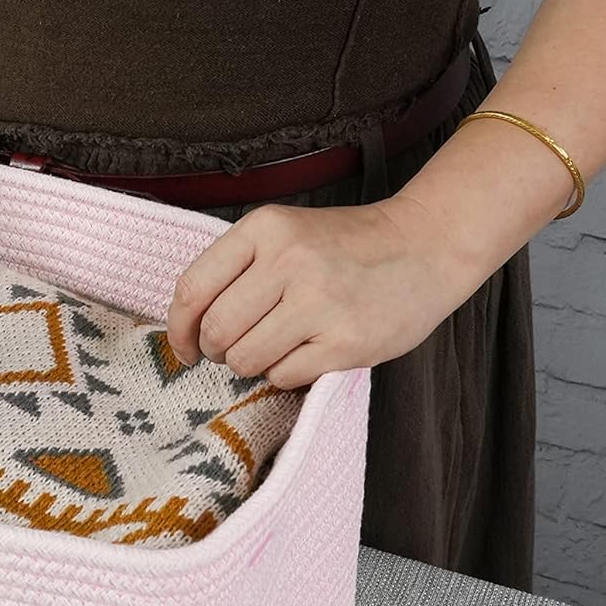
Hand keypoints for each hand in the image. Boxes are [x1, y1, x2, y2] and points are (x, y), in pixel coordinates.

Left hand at [164, 197, 476, 388]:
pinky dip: (285, 373)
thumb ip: (235, 269)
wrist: (426, 246)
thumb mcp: (284, 233)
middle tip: (237, 347)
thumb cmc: (343, 246)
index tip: (184, 347)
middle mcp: (290, 261)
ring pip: (245, 359)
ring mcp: (320, 302)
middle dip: (217, 350)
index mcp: (265, 228)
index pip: (193, 288)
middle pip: (216, 331)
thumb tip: (186, 329)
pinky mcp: (346, 342)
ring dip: (252, 363)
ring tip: (278, 345)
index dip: (179, 328)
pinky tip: (307, 352)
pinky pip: (282, 376)